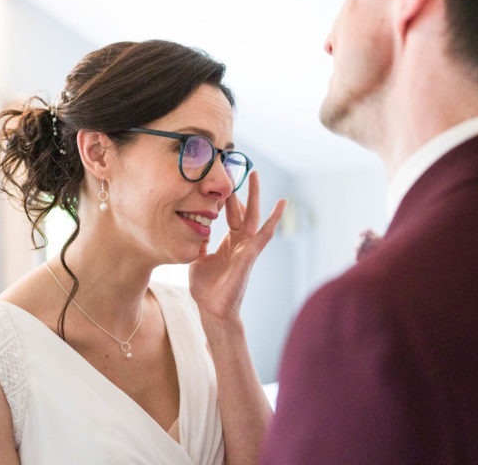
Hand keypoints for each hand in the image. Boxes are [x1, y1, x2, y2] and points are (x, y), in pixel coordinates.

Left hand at [189, 171, 286, 321]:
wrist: (212, 309)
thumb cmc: (206, 288)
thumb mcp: (198, 260)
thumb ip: (200, 245)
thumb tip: (196, 233)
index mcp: (228, 242)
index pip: (230, 214)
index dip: (227, 196)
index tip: (224, 178)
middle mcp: (240, 242)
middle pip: (244, 210)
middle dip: (243, 189)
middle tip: (244, 168)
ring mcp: (246, 247)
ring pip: (254, 216)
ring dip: (254, 195)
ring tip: (255, 175)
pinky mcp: (250, 254)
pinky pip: (264, 233)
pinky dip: (273, 218)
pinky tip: (281, 204)